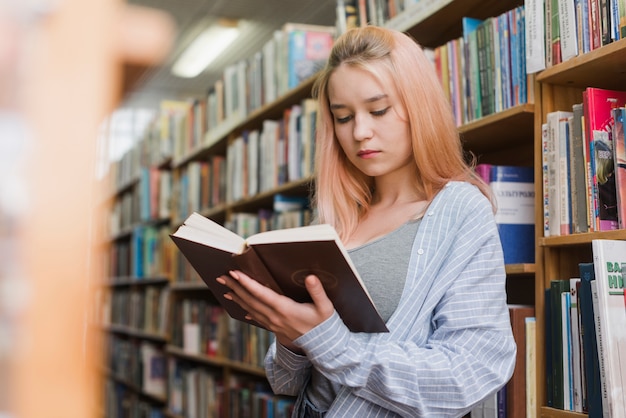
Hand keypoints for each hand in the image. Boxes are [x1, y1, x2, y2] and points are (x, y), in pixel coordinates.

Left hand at [216, 270, 334, 347]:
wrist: (323, 346)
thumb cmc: (324, 324)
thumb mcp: (325, 307)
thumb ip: (317, 291)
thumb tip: (311, 277)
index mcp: (285, 309)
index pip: (261, 294)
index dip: (247, 283)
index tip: (235, 273)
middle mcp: (275, 317)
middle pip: (250, 300)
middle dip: (235, 287)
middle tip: (221, 277)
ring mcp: (273, 324)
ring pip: (251, 309)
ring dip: (237, 298)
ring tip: (226, 289)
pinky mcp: (275, 328)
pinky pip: (256, 318)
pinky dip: (246, 310)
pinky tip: (241, 308)